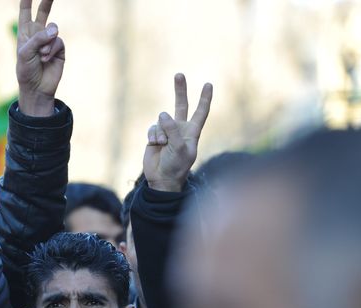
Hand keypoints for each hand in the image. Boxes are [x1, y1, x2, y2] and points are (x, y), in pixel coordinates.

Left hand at [17, 0, 64, 116]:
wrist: (37, 88)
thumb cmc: (26, 71)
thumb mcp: (25, 53)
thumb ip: (37, 39)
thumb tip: (54, 30)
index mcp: (25, 33)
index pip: (25, 12)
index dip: (27, 1)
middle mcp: (38, 34)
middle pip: (43, 13)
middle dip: (47, 2)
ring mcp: (49, 41)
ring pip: (53, 30)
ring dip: (47, 43)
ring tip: (41, 56)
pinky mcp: (59, 50)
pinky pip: (58, 41)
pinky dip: (52, 49)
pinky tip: (46, 59)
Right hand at [143, 74, 212, 191]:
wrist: (161, 179)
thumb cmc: (176, 166)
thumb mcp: (179, 149)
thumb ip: (173, 130)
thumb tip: (163, 113)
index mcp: (192, 132)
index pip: (200, 112)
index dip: (204, 99)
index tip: (208, 84)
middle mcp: (180, 129)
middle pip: (181, 105)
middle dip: (180, 90)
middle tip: (179, 74)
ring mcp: (167, 131)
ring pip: (161, 120)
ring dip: (160, 132)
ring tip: (162, 145)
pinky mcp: (154, 135)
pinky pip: (152, 127)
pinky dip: (153, 136)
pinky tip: (155, 145)